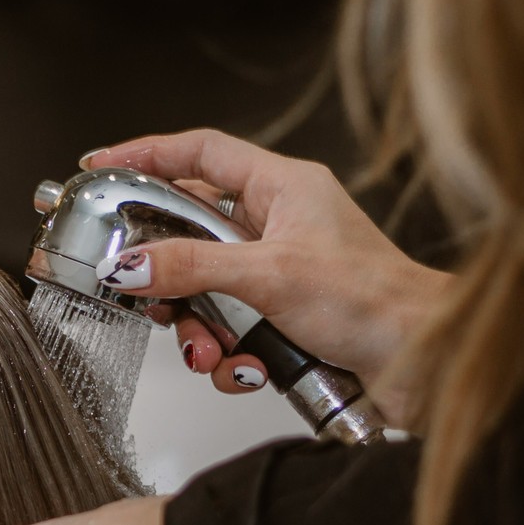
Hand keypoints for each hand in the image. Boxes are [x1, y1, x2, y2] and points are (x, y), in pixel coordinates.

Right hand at [85, 129, 449, 425]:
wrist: (423, 363)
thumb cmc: (376, 302)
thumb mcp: (269, 276)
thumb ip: (192, 269)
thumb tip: (130, 265)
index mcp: (283, 188)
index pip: (200, 153)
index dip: (147, 155)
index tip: (100, 167)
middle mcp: (281, 225)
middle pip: (192, 235)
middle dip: (169, 278)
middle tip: (147, 296)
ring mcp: (282, 275)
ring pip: (207, 294)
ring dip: (200, 331)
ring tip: (211, 353)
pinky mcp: (286, 321)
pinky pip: (233, 334)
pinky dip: (231, 359)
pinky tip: (249, 371)